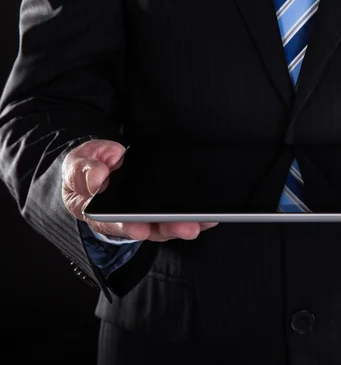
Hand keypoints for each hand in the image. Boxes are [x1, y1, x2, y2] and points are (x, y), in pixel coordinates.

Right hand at [62, 139, 217, 241]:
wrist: (97, 166)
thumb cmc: (86, 171)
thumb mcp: (76, 166)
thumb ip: (84, 170)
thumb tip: (99, 176)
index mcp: (98, 212)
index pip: (113, 223)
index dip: (127, 227)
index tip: (140, 228)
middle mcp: (125, 219)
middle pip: (147, 229)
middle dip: (168, 228)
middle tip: (188, 228)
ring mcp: (143, 214)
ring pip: (165, 224)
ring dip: (186, 223)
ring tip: (205, 219)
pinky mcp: (159, 207)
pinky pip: (175, 213)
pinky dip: (193, 214)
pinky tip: (209, 213)